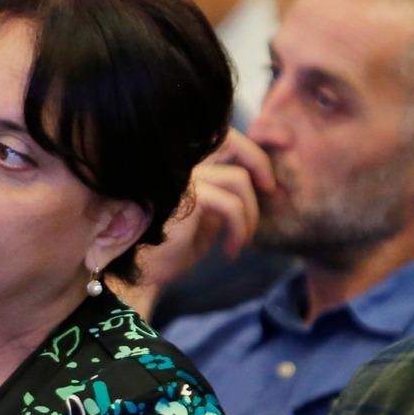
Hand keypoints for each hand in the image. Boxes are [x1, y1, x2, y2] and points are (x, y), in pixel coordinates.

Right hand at [117, 133, 275, 316]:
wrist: (142, 275)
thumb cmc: (169, 250)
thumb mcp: (204, 219)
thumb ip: (223, 198)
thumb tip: (255, 186)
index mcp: (183, 165)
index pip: (222, 139)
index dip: (251, 148)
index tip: (271, 172)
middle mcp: (180, 163)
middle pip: (231, 141)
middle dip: (260, 162)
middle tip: (271, 191)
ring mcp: (181, 176)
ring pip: (238, 180)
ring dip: (250, 215)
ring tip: (242, 240)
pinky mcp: (187, 196)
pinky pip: (232, 205)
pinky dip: (240, 229)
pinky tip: (232, 250)